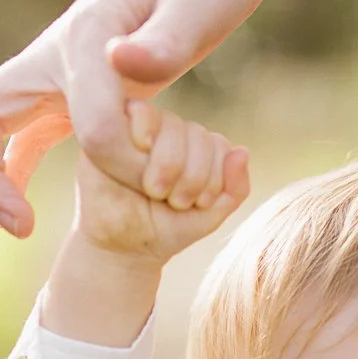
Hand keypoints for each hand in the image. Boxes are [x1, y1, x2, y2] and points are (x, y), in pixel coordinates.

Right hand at [0, 0, 291, 243]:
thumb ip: (166, 35)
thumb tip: (121, 63)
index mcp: (85, 38)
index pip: (87, 123)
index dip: (120, 163)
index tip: (158, 186)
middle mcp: (58, 56)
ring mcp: (60, 74)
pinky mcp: (74, 90)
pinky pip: (26, 138)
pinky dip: (11, 175)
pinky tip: (11, 216)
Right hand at [79, 102, 250, 261]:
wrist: (122, 247)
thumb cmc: (166, 229)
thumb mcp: (209, 216)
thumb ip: (235, 189)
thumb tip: (242, 151)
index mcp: (198, 149)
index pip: (218, 145)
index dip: (213, 178)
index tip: (198, 205)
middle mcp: (173, 133)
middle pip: (197, 134)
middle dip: (192, 175)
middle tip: (175, 202)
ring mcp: (144, 128)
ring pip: (172, 124)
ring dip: (169, 163)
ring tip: (154, 191)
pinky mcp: (114, 126)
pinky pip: (140, 112)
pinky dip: (144, 135)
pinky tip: (139, 162)